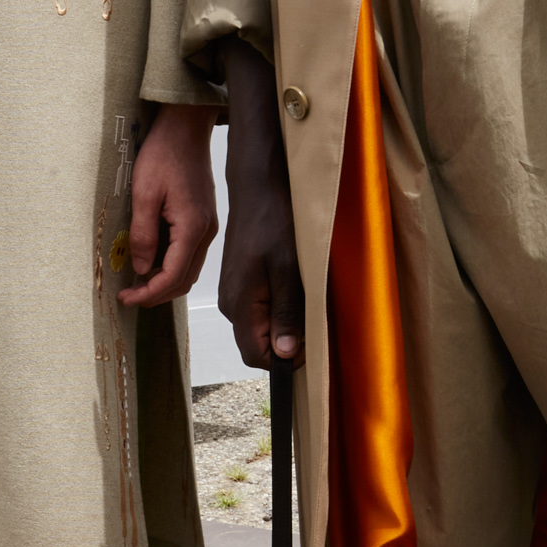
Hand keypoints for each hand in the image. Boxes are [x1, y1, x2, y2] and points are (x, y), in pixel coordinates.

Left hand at [117, 104, 218, 309]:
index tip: (126, 297)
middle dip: (157, 293)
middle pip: (185, 279)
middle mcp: (206, 232)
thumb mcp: (144, 193)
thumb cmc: (164, 154)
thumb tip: (141, 269)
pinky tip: (152, 262)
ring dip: (165, 281)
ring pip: (189, 269)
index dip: (149, 293)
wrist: (185, 128)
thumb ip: (143, 234)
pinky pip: (190, 254)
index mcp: (192, 227)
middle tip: (129, 295)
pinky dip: (172, 266)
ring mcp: (207, 226)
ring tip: (137, 283)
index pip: (174, 276)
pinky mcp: (203, 219)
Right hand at [219, 38, 304, 367]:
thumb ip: (287, 314)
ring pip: (265, 324)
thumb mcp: (288, 270)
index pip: (257, 356)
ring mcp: (237, 293)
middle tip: (314, 314)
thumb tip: (286, 356)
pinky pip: (264, 307)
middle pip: (261, 343)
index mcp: (239, 305)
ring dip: (289, 319)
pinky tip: (297, 283)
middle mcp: (233, 305)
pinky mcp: (244, 282)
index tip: (310, 342)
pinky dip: (283, 304)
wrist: (259, 186)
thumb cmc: (275, 222)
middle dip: (290, 338)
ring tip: (307, 293)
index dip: (286, 359)